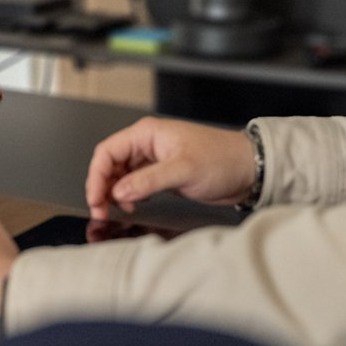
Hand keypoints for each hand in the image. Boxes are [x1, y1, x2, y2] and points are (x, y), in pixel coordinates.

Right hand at [85, 117, 257, 219]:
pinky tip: (134, 206)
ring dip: (115, 194)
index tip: (96, 199)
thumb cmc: (222, 159)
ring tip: (116, 212)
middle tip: (102, 211)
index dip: (96, 177)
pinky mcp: (162, 174)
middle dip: (103, 188)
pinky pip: (135, 184)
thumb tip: (118, 192)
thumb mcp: (183, 170)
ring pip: (120, 176)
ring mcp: (154, 160)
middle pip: (110, 165)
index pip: (107, 152)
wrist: (248, 170)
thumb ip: (147, 181)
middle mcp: (147, 144)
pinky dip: (129, 196)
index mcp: (147, 134)